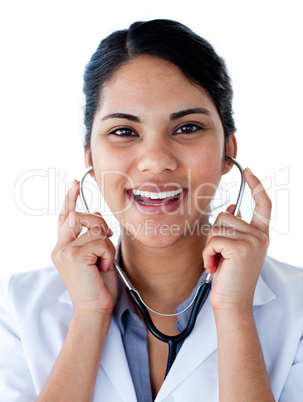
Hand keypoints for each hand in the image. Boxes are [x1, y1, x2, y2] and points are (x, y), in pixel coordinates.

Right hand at [51, 180, 117, 315]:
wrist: (95, 310)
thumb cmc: (98, 284)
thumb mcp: (96, 256)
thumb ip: (92, 236)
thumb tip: (96, 215)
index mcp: (63, 247)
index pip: (65, 217)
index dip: (70, 199)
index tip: (74, 183)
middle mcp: (60, 247)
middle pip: (79, 216)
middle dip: (98, 223)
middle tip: (106, 240)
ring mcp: (65, 251)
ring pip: (94, 228)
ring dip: (106, 245)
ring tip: (103, 262)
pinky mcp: (74, 256)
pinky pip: (100, 241)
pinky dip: (108, 254)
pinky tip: (103, 268)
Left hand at [203, 168, 271, 312]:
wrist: (232, 303)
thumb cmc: (230, 277)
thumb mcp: (235, 250)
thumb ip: (235, 229)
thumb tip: (232, 207)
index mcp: (260, 235)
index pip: (263, 205)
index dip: (257, 186)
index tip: (249, 172)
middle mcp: (260, 236)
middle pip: (226, 216)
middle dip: (215, 236)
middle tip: (219, 256)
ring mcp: (253, 241)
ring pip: (217, 227)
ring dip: (210, 246)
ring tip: (217, 262)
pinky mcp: (240, 248)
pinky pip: (212, 240)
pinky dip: (207, 254)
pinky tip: (214, 267)